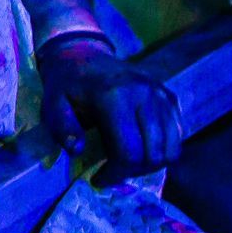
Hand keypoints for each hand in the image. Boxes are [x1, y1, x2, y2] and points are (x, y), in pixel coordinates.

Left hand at [38, 34, 182, 175]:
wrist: (84, 54)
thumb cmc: (67, 83)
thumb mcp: (53, 103)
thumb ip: (63, 127)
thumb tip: (77, 151)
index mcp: (114, 96)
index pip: (128, 151)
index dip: (116, 173)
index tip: (99, 179)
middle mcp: (145, 95)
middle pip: (154, 153)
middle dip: (134, 172)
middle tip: (114, 172)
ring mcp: (161, 95)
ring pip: (171, 148)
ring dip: (151, 163)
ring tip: (127, 162)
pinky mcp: (170, 97)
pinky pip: (178, 135)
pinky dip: (163, 149)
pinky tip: (140, 147)